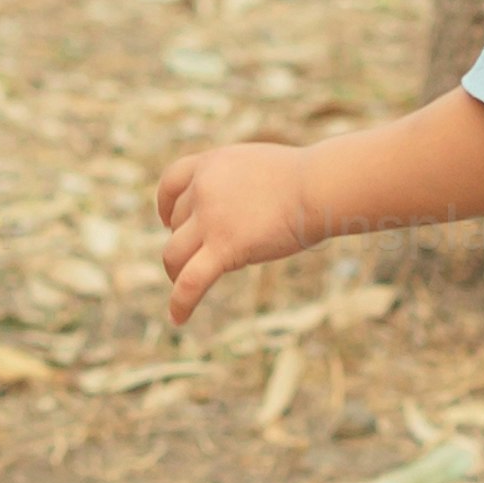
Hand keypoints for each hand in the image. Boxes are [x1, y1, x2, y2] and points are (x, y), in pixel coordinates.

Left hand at [152, 139, 315, 323]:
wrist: (317, 186)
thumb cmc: (303, 180)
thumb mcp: (257, 167)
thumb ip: (236, 183)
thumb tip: (234, 209)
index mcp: (212, 163)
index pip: (171, 182)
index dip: (166, 205)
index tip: (168, 222)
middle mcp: (204, 187)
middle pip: (177, 222)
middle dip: (186, 240)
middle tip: (201, 257)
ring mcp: (210, 218)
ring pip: (174, 253)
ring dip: (175, 271)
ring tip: (183, 287)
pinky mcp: (224, 247)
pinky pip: (190, 281)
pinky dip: (180, 302)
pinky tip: (178, 318)